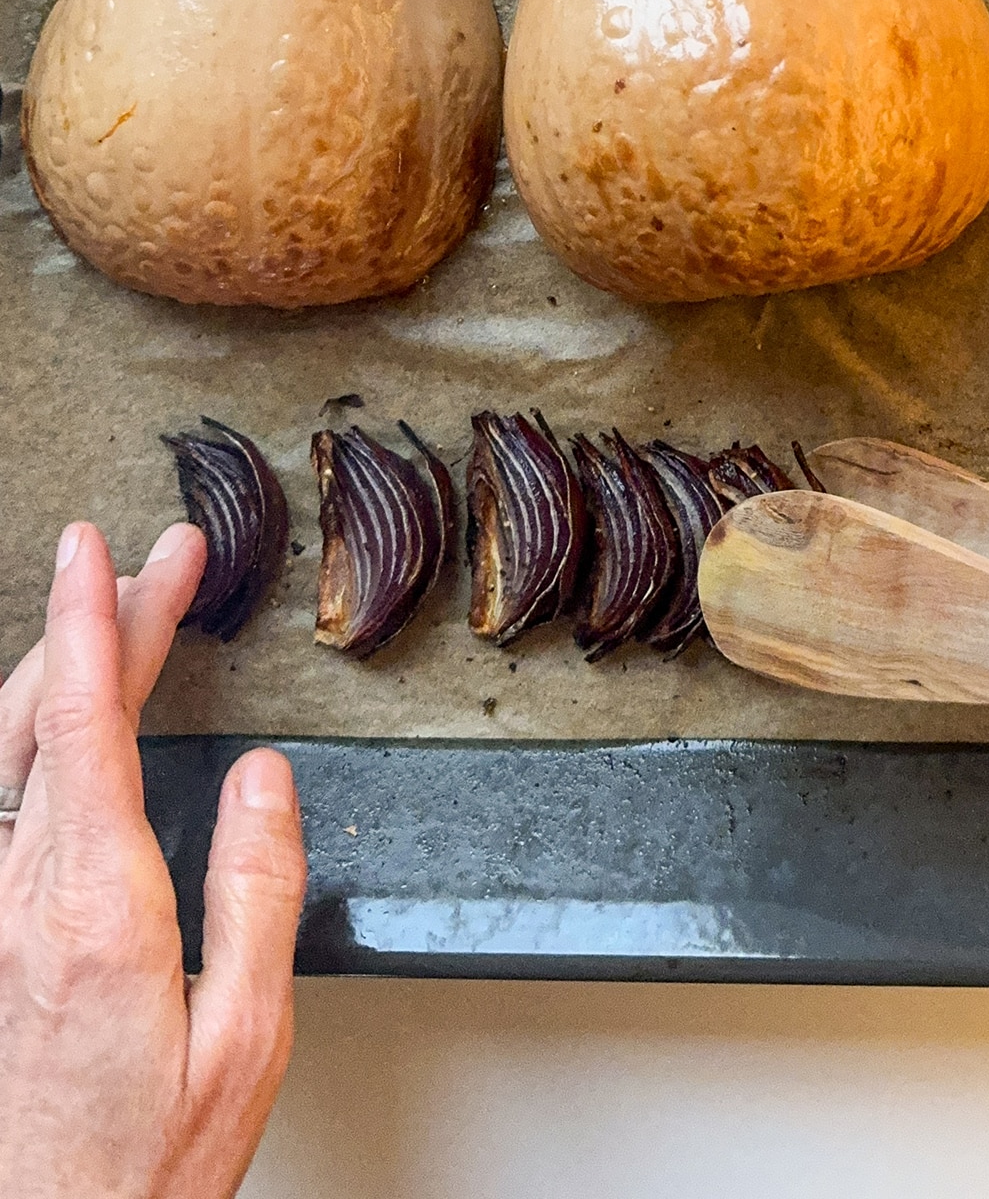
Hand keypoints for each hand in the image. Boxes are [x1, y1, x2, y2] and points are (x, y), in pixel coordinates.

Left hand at [0, 521, 306, 1195]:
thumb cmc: (142, 1169)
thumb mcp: (245, 1040)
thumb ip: (256, 894)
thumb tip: (263, 782)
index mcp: (94, 912)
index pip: (84, 727)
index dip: (95, 621)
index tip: (101, 550)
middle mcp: (18, 904)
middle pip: (44, 719)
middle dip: (98, 620)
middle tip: (155, 558)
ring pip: (4, 754)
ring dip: (60, 667)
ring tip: (118, 615)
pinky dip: (33, 732)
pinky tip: (57, 719)